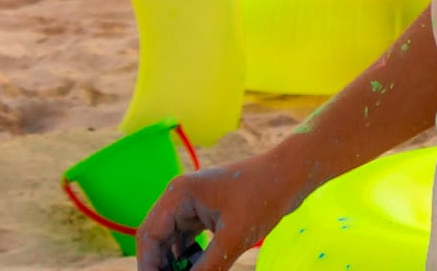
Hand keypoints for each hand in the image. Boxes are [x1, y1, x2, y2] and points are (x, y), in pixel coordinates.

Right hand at [136, 147, 300, 270]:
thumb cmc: (262, 197)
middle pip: (157, 239)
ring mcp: (193, 203)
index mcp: (179, 194)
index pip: (149, 235)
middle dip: (162, 266)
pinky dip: (189, 258)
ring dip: (175, 265)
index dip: (148, 266)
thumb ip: (206, 269)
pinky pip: (188, 240)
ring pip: (172, 242)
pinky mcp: (206, 211)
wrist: (289, 175)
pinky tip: (200, 270)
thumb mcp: (233, 239)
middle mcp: (180, 196)